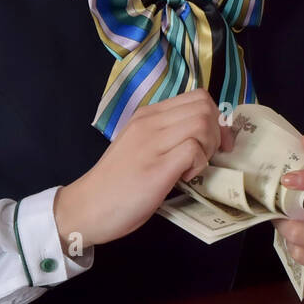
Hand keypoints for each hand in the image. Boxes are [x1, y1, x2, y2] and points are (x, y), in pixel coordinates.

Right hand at [53, 89, 233, 253]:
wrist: (87, 207)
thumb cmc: (117, 182)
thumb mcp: (141, 146)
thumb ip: (167, 135)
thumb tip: (204, 135)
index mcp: (147, 115)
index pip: (197, 97)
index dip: (215, 118)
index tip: (215, 142)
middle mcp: (150, 123)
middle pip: (204, 107)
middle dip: (217, 132)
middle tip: (208, 156)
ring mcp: (152, 143)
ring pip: (202, 123)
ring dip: (209, 147)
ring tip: (194, 167)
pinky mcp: (156, 168)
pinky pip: (193, 149)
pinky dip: (199, 164)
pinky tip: (185, 177)